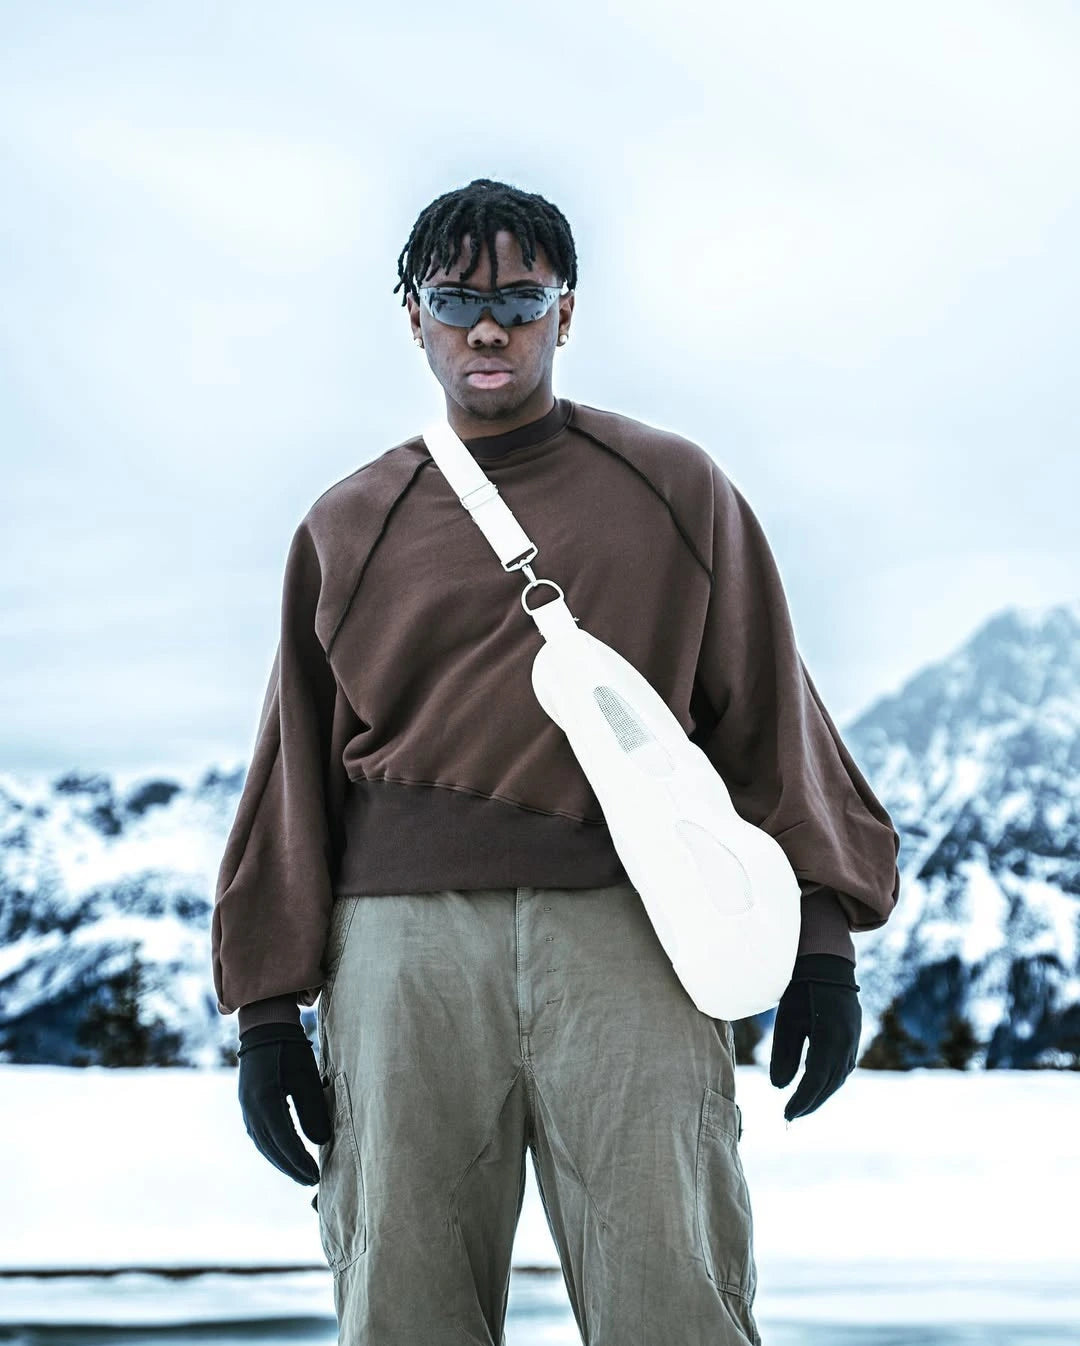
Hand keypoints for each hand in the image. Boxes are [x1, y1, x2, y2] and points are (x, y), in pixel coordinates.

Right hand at [237, 1021, 332, 1183]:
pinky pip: (259, 1135)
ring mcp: (246, 1108)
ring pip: (264, 1144)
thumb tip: (322, 1142)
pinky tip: (284, 1155)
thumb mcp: (307, 1077)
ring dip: (281, 1161)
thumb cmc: (291, 1050)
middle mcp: (251, 1109)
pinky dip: (272, 1149)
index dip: (300, 1161)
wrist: (265, 1029)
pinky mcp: (247, 1106)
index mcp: (265, 1100)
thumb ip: (314, 1111)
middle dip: (291, 1167)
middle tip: (311, 1182)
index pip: (284, 1141)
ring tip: (300, 1173)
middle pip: (271, 1148)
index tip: (315, 1177)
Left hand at [769, 953, 860, 1121]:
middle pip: (830, 1083)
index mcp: (831, 1036)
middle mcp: (848, 1042)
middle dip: (810, 1103)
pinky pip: (842, 1068)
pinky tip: (815, 1088)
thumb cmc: (801, 989)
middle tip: (790, 1118)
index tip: (786, 1115)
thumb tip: (779, 1088)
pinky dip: (828, 1082)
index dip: (802, 1100)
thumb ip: (784, 1054)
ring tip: (800, 1108)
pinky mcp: (854, 1038)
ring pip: (838, 1077)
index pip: (816, 1078)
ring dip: (820, 1095)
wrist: (827, 965)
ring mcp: (854, 1040)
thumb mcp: (787, 1019)